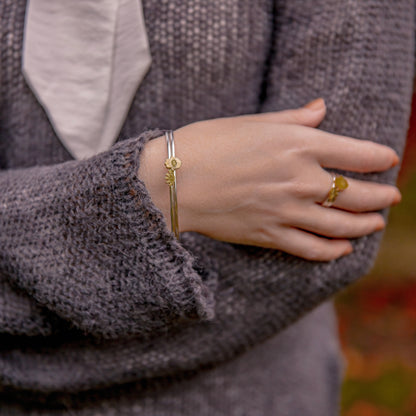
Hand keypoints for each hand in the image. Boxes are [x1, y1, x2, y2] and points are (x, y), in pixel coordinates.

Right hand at [139, 99, 400, 260]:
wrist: (172, 180)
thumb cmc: (208, 143)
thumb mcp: (253, 122)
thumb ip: (294, 119)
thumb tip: (322, 109)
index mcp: (298, 144)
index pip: (359, 153)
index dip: (381, 158)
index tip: (388, 160)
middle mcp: (299, 180)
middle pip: (358, 194)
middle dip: (382, 197)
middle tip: (392, 197)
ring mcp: (286, 211)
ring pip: (341, 226)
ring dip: (365, 226)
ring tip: (376, 225)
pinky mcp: (269, 235)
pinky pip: (311, 249)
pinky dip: (332, 251)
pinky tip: (343, 249)